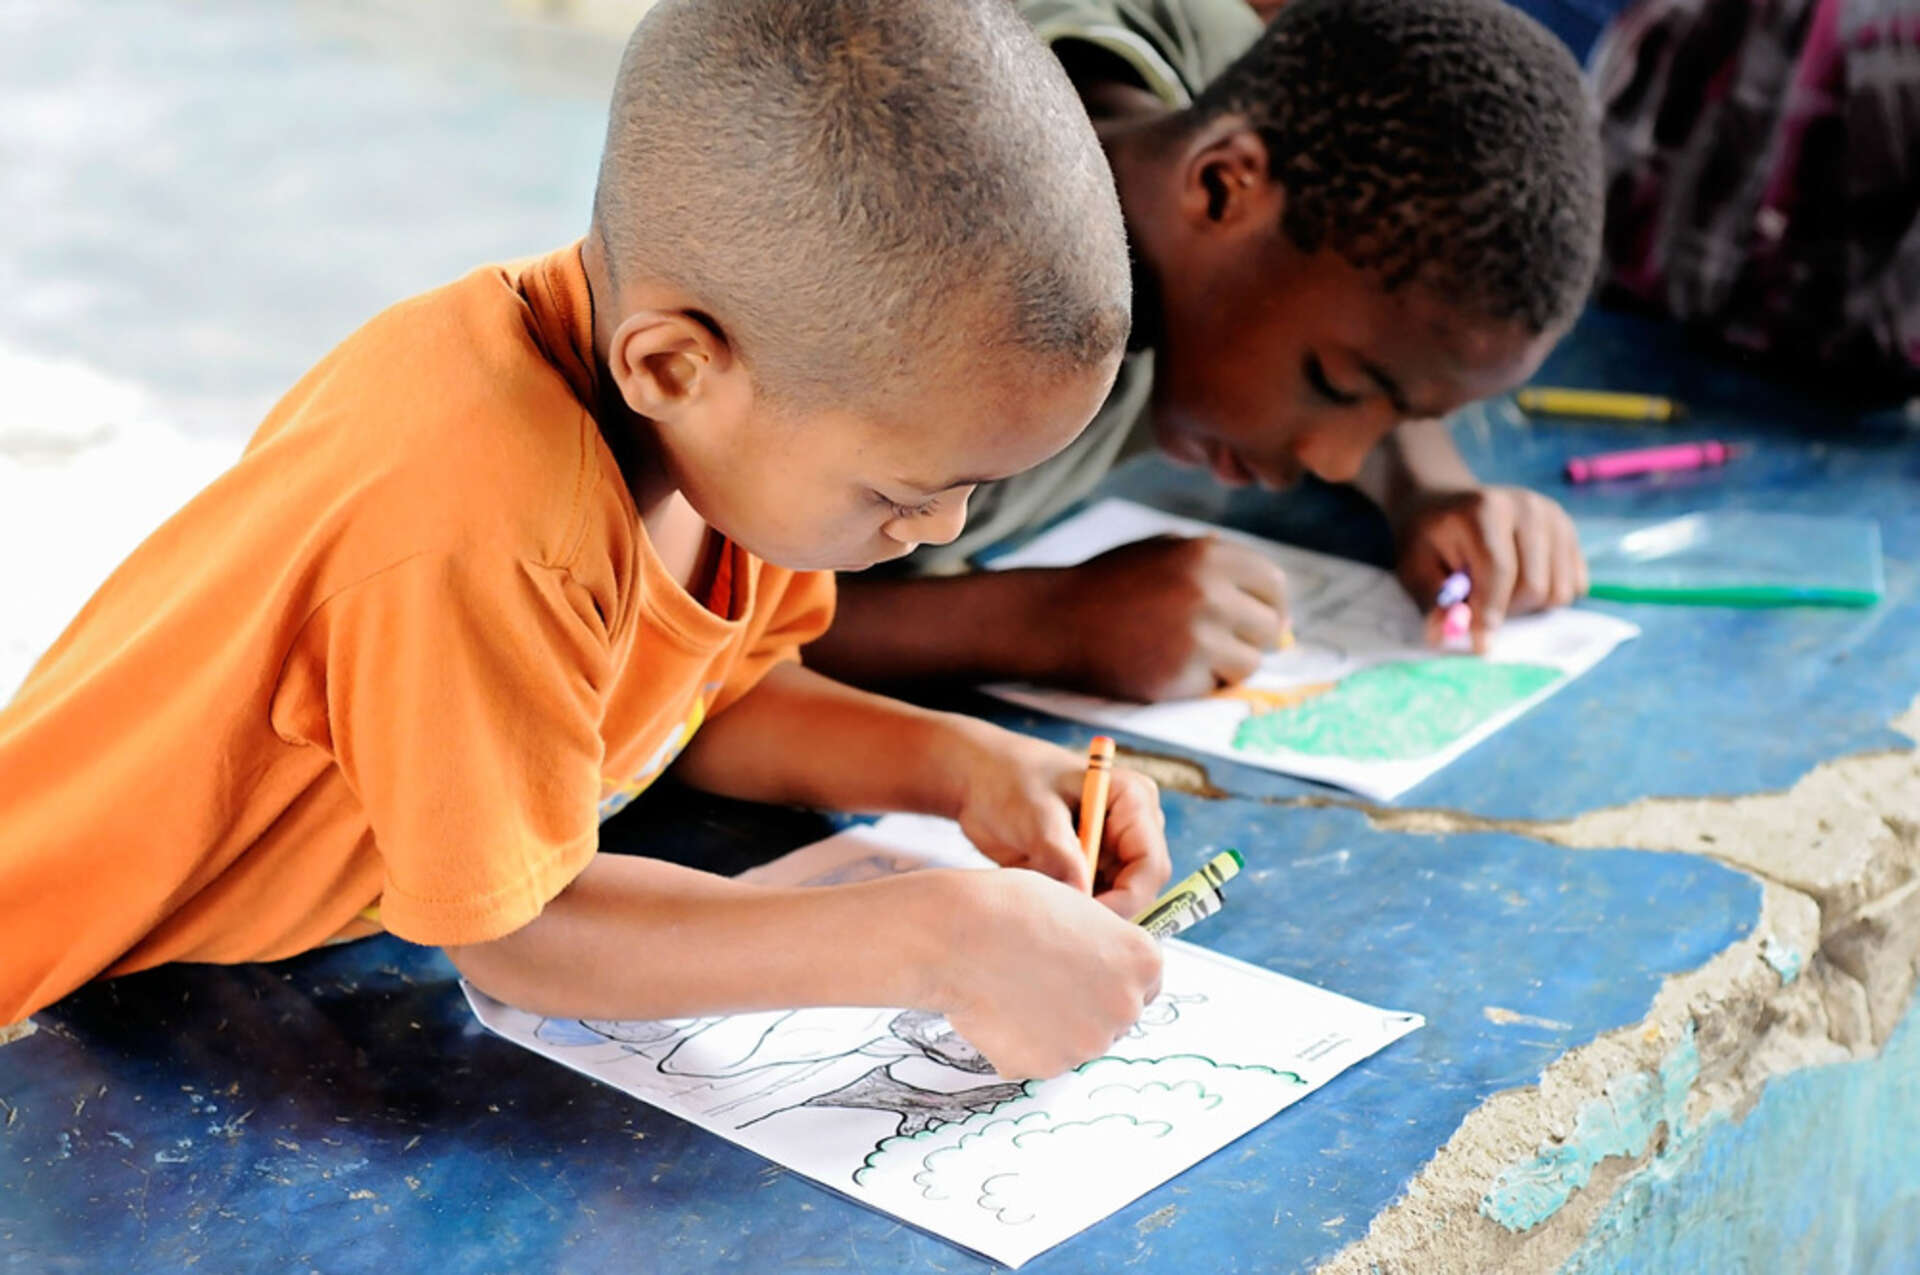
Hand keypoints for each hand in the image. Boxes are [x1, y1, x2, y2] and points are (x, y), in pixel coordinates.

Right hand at [923, 867, 1164, 1078]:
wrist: (960, 934)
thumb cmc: (1012, 907)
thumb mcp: (1075, 908)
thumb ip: (1099, 943)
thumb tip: (1093, 965)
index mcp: (1143, 961)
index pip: (1146, 983)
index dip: (1113, 977)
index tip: (1088, 973)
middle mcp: (1126, 1008)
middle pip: (1113, 1017)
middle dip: (1084, 1005)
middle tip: (1041, 981)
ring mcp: (1088, 1043)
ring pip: (1073, 1041)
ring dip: (1050, 1026)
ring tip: (1009, 990)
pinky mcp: (1046, 1068)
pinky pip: (1035, 1058)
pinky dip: (1016, 1043)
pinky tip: (994, 1011)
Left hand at [952, 725, 1170, 918]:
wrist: (979, 779)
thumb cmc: (1008, 778)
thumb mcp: (1033, 811)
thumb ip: (1059, 852)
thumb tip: (1081, 895)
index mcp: (1133, 800)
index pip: (1150, 865)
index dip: (1127, 899)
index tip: (1085, 921)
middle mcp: (1132, 827)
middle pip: (1139, 889)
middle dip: (1105, 911)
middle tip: (1060, 925)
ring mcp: (1112, 849)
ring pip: (1116, 901)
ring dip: (1085, 913)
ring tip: (1045, 911)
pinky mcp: (1091, 869)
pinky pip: (1092, 903)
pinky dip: (1070, 912)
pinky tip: (1041, 906)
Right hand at [1040, 534, 1289, 700]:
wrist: (1056, 620)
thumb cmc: (1110, 584)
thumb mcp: (1163, 549)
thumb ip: (1214, 561)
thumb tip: (1274, 598)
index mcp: (1209, 554)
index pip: (1273, 585)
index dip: (1270, 605)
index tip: (1259, 621)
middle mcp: (1210, 593)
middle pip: (1270, 628)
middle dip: (1251, 638)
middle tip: (1223, 643)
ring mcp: (1198, 638)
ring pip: (1249, 663)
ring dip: (1227, 665)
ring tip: (1191, 656)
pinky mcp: (1182, 677)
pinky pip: (1214, 687)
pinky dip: (1198, 684)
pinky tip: (1166, 667)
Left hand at [1394, 486, 1586, 650]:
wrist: (1446, 505)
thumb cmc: (1428, 539)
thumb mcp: (1415, 567)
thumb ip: (1433, 600)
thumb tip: (1445, 636)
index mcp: (1485, 509)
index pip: (1499, 569)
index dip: (1489, 611)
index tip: (1479, 642)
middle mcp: (1527, 507)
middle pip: (1534, 585)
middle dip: (1506, 610)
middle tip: (1479, 607)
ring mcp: (1554, 517)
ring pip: (1558, 591)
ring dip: (1528, 606)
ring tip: (1498, 591)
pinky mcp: (1569, 532)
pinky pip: (1574, 585)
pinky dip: (1548, 596)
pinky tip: (1520, 581)